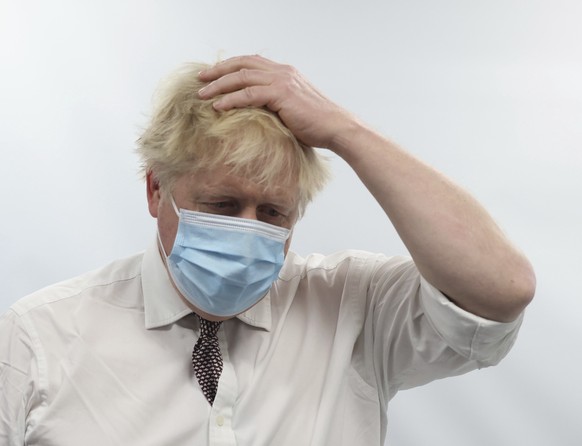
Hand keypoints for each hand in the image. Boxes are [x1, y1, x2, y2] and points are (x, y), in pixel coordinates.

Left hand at [198, 55, 353, 149]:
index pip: (251, 62)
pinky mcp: (281, 94)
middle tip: (200, 79)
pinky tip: (218, 106)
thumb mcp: (292, 109)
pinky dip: (231, 99)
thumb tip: (256, 112)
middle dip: (218, 71)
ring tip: (202, 94)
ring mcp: (282, 81)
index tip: (213, 74)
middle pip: (242, 64)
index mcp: (284, 73)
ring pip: (242, 77)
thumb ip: (274, 104)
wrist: (335, 127)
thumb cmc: (316, 124)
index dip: (230, 66)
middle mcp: (282, 72)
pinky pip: (249, 94)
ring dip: (219, 85)